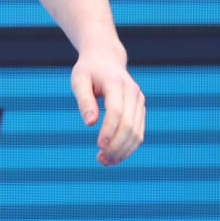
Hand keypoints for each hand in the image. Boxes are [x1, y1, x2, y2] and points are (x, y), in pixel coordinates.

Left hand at [70, 45, 144, 165]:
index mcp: (116, 82)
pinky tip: (115, 157)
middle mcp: (132, 91)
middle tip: (100, 160)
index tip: (99, 147)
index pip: (116, 111)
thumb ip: (84, 100)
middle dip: (116, 146)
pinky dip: (129, 147)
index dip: (109, 131)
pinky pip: (138, 132)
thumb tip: (90, 124)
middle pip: (129, 125)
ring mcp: (139, 100)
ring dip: (123, 151)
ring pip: (137, 132)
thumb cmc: (89, 70)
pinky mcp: (140, 109)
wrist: (106, 58)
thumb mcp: (79, 80)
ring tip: (105, 162)